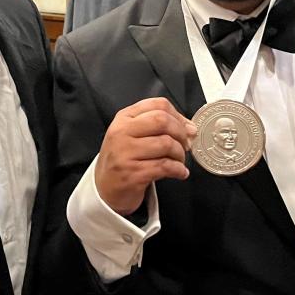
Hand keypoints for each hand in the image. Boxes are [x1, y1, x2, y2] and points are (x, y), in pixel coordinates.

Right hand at [94, 97, 195, 214]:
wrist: (104, 189)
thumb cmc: (123, 160)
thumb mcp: (132, 135)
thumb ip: (157, 127)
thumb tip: (190, 129)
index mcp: (123, 118)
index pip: (158, 105)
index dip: (179, 116)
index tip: (187, 128)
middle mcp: (122, 132)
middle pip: (162, 121)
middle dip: (181, 133)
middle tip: (185, 145)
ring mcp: (125, 153)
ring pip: (166, 144)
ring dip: (180, 154)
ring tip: (179, 161)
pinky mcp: (132, 174)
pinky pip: (165, 166)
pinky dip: (179, 170)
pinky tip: (180, 173)